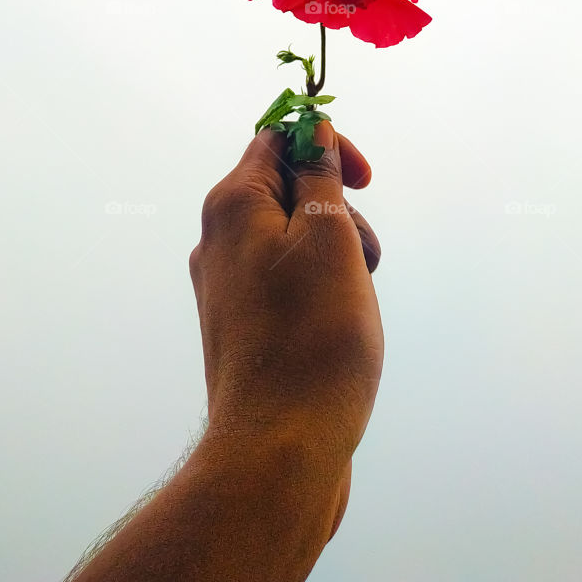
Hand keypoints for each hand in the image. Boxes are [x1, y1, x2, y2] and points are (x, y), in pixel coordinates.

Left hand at [189, 120, 383, 526]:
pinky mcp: (243, 325)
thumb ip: (319, 176)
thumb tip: (312, 131)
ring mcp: (227, 286)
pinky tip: (341, 326)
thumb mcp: (329, 236)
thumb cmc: (313, 338)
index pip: (276, 138)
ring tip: (355, 299)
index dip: (324, 144)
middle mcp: (218, 240)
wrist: (280, 450)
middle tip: (362, 256)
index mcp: (232, 206)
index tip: (363, 179)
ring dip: (337, 252)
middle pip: (288, 190)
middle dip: (338, 210)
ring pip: (294, 239)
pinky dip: (322, 289)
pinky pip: (288, 281)